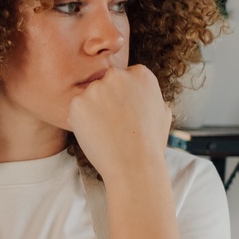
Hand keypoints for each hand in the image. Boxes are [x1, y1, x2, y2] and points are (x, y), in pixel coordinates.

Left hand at [66, 65, 170, 183]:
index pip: (125, 78)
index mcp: (141, 74)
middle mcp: (117, 75)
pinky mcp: (77, 102)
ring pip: (90, 97)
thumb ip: (148, 95)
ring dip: (93, 111)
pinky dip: (81, 122)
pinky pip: (76, 110)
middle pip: (105, 83)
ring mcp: (95, 88)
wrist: (133, 165)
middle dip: (107, 99)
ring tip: (107, 131)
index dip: (124, 98)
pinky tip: (96, 135)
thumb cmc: (150, 143)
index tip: (127, 114)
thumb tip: (141, 92)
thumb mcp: (162, 112)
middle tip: (114, 123)